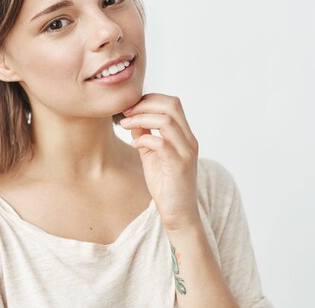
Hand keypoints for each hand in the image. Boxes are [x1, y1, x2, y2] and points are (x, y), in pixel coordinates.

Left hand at [120, 93, 200, 230]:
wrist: (178, 214)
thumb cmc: (165, 185)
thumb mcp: (151, 155)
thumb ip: (145, 135)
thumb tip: (132, 117)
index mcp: (184, 135)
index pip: (172, 103)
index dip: (150, 99)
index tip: (130, 107)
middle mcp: (189, 140)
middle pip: (172, 105)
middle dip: (145, 104)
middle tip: (126, 113)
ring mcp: (186, 152)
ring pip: (166, 120)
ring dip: (141, 119)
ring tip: (125, 125)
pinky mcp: (179, 166)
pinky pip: (161, 143)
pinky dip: (144, 139)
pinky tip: (134, 144)